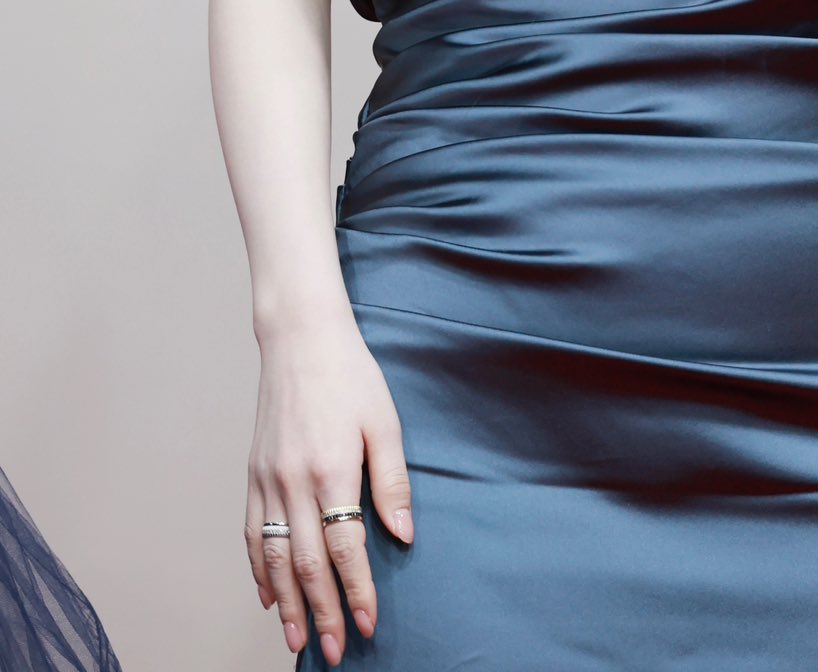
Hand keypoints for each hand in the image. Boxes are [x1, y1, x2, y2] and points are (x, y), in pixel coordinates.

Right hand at [246, 314, 413, 662]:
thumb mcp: (385, 422)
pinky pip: (251, 533)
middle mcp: (294, 482)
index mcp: (333, 470)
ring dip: (286, 604)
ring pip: (274, 558)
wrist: (300, 338)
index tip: (369, 624)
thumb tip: (403, 536)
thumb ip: (393, 482)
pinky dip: (258, 570)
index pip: (346, 548)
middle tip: (336, 650)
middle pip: (308, 564)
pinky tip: (267, 595)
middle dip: (323, 613)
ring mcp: (268, 479)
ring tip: (297, 639)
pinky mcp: (252, 473)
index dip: (358, 592)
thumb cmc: (351, 376)